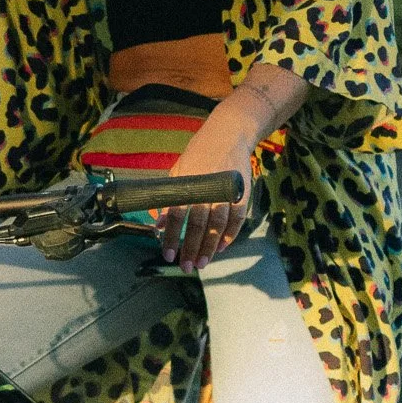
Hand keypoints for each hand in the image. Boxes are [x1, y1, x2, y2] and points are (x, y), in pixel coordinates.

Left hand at [155, 106, 253, 273]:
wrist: (228, 135)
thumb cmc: (198, 155)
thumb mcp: (179, 172)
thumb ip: (169, 198)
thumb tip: (159, 225)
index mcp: (188, 181)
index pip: (177, 214)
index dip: (172, 236)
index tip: (168, 254)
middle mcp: (207, 187)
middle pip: (198, 224)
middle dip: (191, 248)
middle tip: (186, 267)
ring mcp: (226, 190)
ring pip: (218, 225)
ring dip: (209, 247)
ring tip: (202, 263)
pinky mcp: (242, 193)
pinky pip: (237, 220)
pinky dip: (229, 235)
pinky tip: (220, 248)